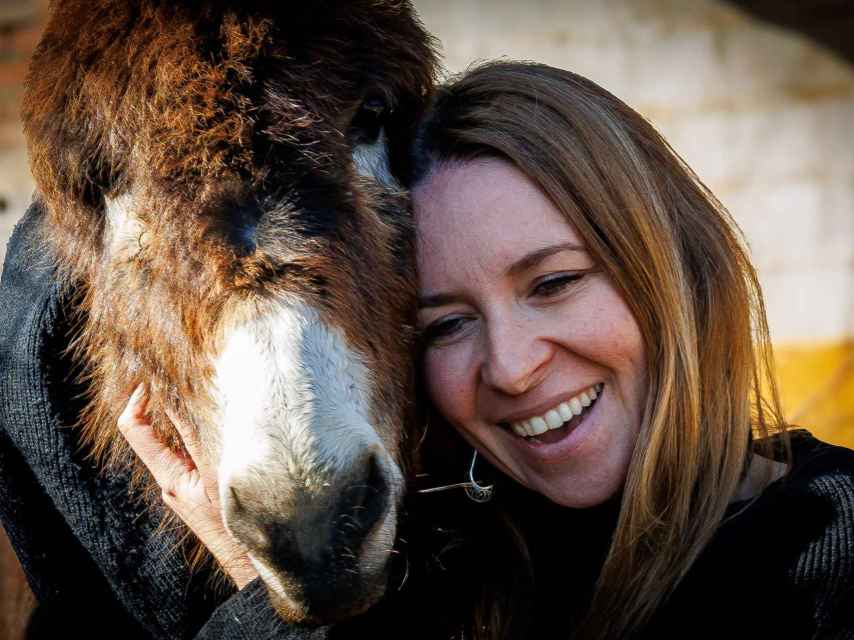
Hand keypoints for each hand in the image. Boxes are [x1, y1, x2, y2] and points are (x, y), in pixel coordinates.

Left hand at [118, 385, 258, 588]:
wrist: (258, 563)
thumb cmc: (240, 524)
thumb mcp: (217, 472)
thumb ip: (197, 434)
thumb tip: (180, 395)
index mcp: (170, 477)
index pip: (135, 427)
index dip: (140, 398)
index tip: (155, 374)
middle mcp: (172, 481)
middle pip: (156, 428)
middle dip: (167, 399)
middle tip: (185, 372)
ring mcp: (187, 486)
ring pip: (179, 438)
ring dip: (188, 414)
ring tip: (208, 389)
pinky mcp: (202, 488)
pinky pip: (195, 450)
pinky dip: (203, 430)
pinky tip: (225, 419)